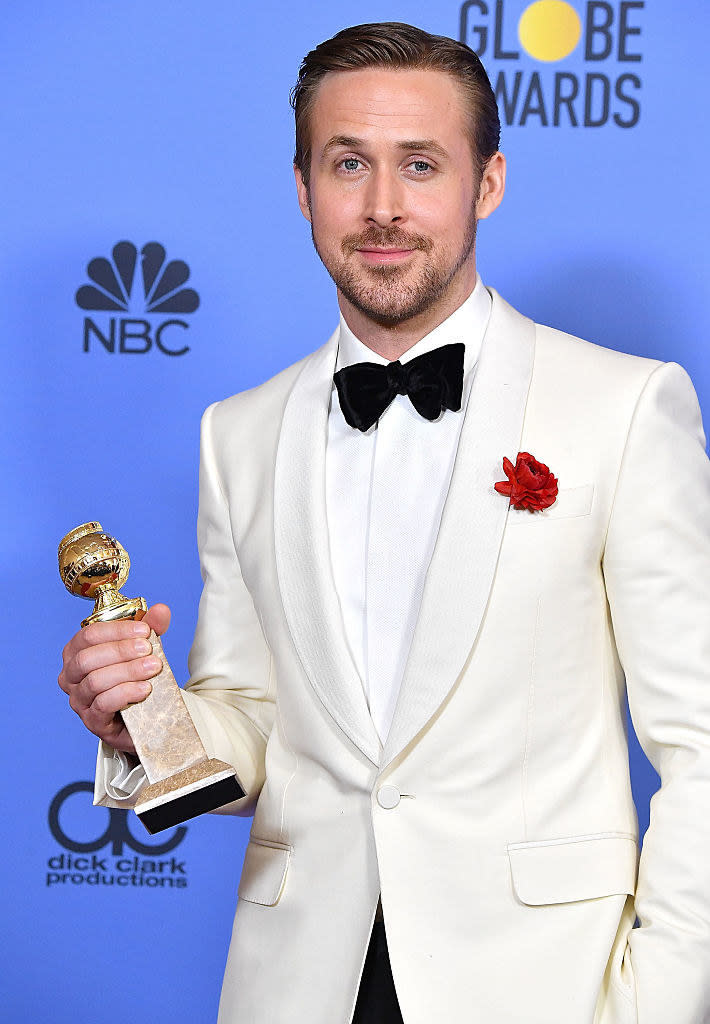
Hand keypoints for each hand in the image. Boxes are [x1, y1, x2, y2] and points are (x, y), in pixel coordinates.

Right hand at [58, 603, 170, 753]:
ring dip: (127, 671)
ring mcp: (79, 700)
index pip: (88, 635)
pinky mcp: (92, 721)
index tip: (145, 631)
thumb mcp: (142, 649)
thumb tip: (161, 609)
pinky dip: (125, 693)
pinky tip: (145, 689)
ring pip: (94, 681)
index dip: (117, 630)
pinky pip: (103, 705)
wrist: (142, 716)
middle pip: (87, 658)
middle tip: (148, 649)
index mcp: (76, 652)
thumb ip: (151, 628)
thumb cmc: (134, 676)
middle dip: (120, 651)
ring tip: (152, 668)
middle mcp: (70, 676)